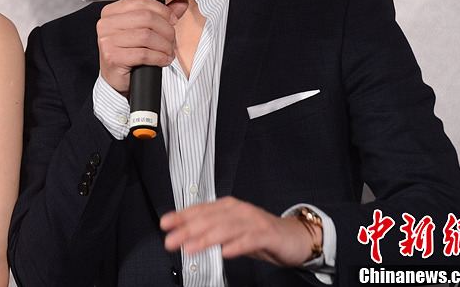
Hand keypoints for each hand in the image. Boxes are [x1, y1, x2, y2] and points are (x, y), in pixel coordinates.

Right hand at [96, 0, 177, 95]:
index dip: (162, 10)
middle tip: (172, 40)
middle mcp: (106, 24)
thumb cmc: (128, 53)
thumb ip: (161, 15)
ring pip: (147, 36)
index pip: (140, 1)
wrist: (116, 79)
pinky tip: (163, 60)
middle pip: (146, 18)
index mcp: (111, 12)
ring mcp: (107, 41)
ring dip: (165, 46)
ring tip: (168, 52)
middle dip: (166, 30)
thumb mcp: (144, 30)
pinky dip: (159, 57)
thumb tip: (181, 3)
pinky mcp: (113, 57)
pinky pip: (144, 54)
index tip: (173, 20)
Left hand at [160, 197, 319, 267]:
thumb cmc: (261, 233)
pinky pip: (250, 239)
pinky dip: (237, 245)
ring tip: (191, 247)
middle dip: (187, 230)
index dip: (181, 216)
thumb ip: (211, 230)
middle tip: (172, 240)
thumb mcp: (232, 231)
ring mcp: (253, 221)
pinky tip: (226, 252)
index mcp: (228, 207)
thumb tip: (184, 234)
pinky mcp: (267, 234)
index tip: (165, 224)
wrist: (295, 237)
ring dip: (206, 238)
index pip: (200, 210)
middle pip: (209, 219)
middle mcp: (239, 210)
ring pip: (226, 228)